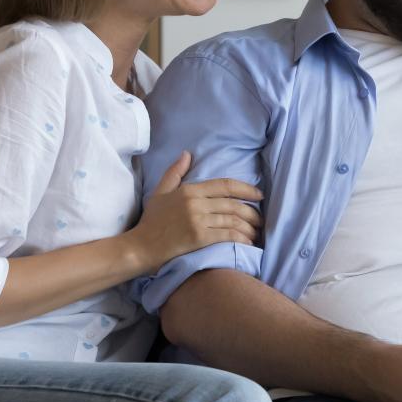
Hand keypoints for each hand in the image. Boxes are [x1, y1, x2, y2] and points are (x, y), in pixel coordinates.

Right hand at [129, 152, 262, 266]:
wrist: (140, 247)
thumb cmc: (151, 222)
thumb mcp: (160, 192)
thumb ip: (174, 173)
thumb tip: (187, 154)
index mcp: (190, 190)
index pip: (225, 185)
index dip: (246, 189)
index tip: (259, 195)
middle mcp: (196, 203)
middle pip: (233, 204)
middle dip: (252, 212)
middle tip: (261, 220)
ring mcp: (198, 220)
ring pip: (233, 220)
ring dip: (249, 228)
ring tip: (256, 234)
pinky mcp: (199, 238)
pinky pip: (228, 235)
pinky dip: (241, 239)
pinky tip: (248, 244)